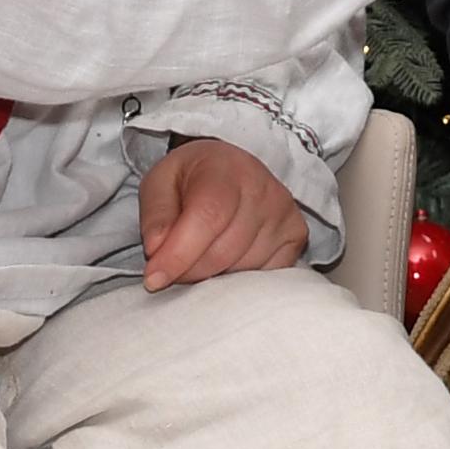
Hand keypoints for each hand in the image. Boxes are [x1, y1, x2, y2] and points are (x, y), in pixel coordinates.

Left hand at [137, 138, 308, 288]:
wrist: (230, 169)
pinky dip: (239, 280)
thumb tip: (157, 251)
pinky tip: (228, 260)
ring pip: (242, 270)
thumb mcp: (159, 184)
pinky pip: (264, 278)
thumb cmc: (192, 180)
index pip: (208, 216)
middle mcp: (263, 188)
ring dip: (213, 277)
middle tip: (171, 266)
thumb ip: (155, 216)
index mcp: (226, 168)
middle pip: (222, 252)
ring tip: (202, 256)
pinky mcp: (296, 236)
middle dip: (188, 271)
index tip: (153, 278)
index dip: (179, 253)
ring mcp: (285, 213)